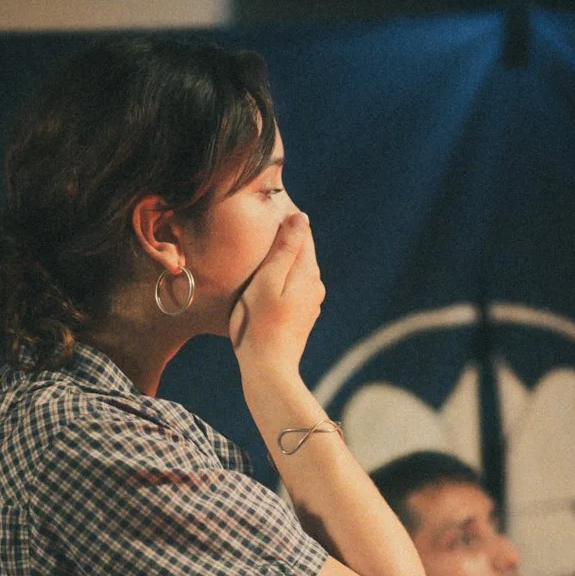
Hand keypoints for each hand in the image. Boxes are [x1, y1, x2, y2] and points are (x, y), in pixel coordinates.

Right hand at [228, 214, 323, 381]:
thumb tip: (301, 217)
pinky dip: (279, 279)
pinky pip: (290, 288)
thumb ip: (285, 248)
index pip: (303, 233)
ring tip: (260, 250)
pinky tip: (264, 282)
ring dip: (281, 260)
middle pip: (301, 252)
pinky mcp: (300, 317)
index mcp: (308, 272)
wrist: (268, 369)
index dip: (287, 219)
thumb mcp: (268, 280)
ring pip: (295, 271)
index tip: (272, 206)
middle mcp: (315, 286)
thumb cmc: (259, 322)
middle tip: (263, 223)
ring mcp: (309, 303)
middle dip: (285, 239)